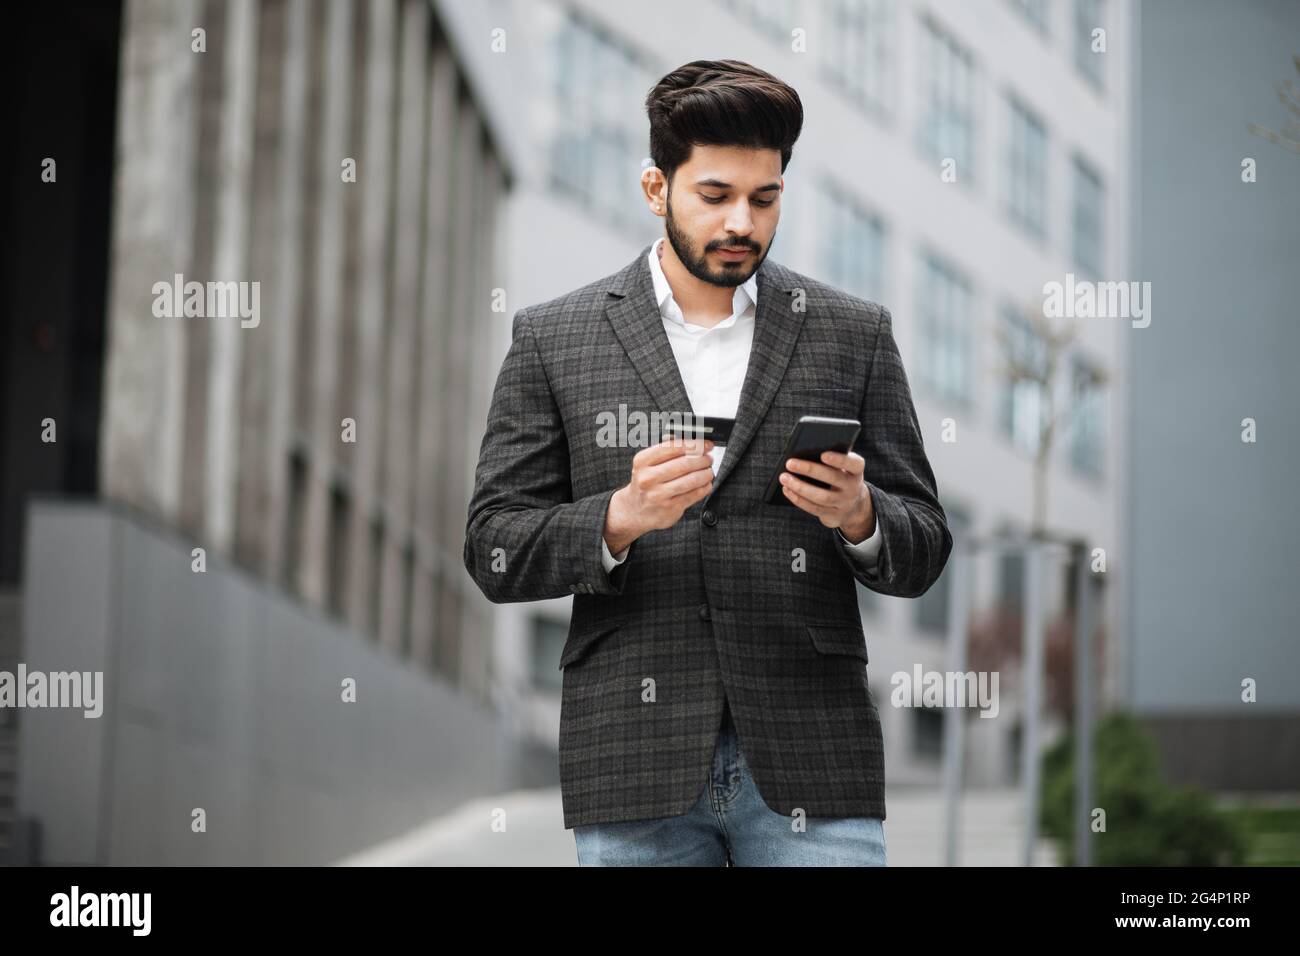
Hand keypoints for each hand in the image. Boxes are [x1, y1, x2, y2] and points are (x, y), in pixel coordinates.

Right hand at [604, 436, 714, 553]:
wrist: (635, 510)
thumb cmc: (646, 482)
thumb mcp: (648, 463)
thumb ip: (666, 448)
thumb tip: (690, 438)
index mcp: (642, 461)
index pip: (673, 447)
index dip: (694, 444)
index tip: (706, 444)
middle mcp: (648, 478)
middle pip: (684, 463)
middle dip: (702, 459)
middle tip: (708, 458)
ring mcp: (659, 495)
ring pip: (692, 480)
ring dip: (706, 473)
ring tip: (709, 470)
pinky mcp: (670, 508)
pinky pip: (694, 494)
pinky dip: (704, 487)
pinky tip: (706, 483)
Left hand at [778, 450, 875, 541]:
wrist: (853, 505)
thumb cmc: (840, 477)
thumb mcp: (842, 468)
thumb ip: (830, 460)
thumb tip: (803, 452)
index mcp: (856, 471)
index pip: (853, 464)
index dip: (840, 460)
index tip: (823, 454)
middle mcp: (853, 488)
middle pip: (833, 479)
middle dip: (810, 470)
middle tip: (789, 463)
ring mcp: (844, 504)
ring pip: (822, 497)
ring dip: (800, 487)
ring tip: (784, 477)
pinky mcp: (834, 516)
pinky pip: (814, 508)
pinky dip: (798, 499)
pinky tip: (787, 490)